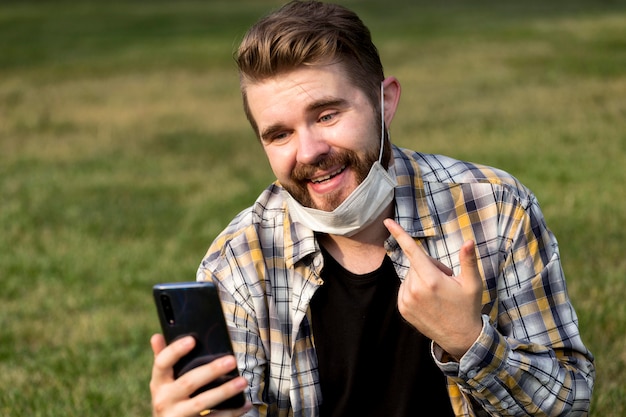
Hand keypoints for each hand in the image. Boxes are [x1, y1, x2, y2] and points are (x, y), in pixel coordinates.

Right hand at [150, 334, 251, 416]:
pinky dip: (230, 412)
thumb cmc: (169, 398)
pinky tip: (244, 404)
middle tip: (231, 360)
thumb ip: (163, 360)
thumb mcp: (162, 382)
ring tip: (243, 381)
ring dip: (224, 391)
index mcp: (158, 383)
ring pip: (202, 403)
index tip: (192, 339)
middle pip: (188, 382)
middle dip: (211, 371)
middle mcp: (164, 399)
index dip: (175, 351)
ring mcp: (177, 415)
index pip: (162, 363)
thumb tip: (156, 336)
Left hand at [384, 219, 482, 359]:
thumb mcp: (473, 283)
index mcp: (431, 280)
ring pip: (410, 276)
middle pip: (416, 264)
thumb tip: (469, 241)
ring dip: (421, 278)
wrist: (460, 338)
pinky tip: (427, 300)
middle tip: (445, 281)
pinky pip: (404, 288)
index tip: (387, 221)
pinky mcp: (402, 309)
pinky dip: (413, 289)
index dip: (399, 234)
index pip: (413, 251)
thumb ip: (468, 260)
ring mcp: (406, 301)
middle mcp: (415, 289)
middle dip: (429, 267)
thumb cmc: (468, 307)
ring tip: (437, 293)